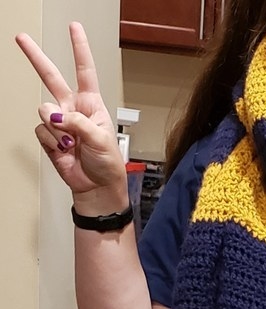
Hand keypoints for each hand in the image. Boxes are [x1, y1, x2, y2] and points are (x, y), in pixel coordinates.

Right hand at [15, 22, 127, 209]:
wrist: (97, 187)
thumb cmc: (108, 164)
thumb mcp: (101, 139)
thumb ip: (78, 123)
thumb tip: (55, 116)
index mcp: (91, 104)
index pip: (85, 71)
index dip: (79, 49)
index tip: (74, 28)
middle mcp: (73, 109)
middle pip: (51, 77)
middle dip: (35, 57)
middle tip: (21, 38)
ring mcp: (59, 123)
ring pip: (43, 110)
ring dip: (56, 128)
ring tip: (71, 144)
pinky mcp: (49, 138)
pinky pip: (41, 131)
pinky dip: (51, 142)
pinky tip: (64, 150)